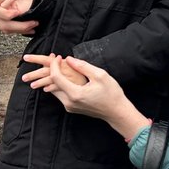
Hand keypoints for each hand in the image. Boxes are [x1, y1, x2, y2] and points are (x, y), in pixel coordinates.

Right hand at [0, 0, 36, 33]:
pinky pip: (4, 30)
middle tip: (33, 23)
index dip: (6, 13)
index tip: (18, 12)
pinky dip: (17, 30)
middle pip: (1, 24)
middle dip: (19, 25)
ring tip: (33, 27)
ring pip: (4, 29)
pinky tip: (28, 29)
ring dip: (20, 29)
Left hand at [29, 54, 144, 137]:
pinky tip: (66, 76)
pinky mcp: (72, 108)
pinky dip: (60, 84)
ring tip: (60, 66)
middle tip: (57, 59)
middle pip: (52, 84)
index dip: (55, 65)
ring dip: (55, 77)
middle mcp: (69, 102)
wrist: (116, 112)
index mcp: (75, 94)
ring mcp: (70, 107)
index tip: (60, 57)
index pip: (56, 77)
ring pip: (55, 90)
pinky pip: (61, 94)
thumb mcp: (100, 75)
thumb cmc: (111, 93)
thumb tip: (68, 59)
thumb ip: (83, 66)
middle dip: (53, 70)